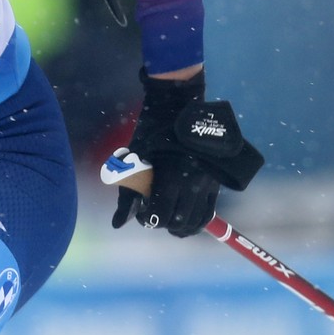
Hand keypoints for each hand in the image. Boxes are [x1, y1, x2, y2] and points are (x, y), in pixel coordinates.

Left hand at [111, 69, 263, 236]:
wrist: (179, 108)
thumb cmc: (150, 133)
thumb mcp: (134, 160)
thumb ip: (127, 193)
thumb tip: (117, 223)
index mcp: (171, 177)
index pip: (161, 214)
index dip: (149, 219)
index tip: (142, 214)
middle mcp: (193, 184)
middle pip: (180, 222)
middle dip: (164, 223)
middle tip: (153, 215)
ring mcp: (208, 183)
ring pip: (198, 221)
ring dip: (183, 226)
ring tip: (169, 219)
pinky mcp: (216, 182)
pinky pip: (209, 211)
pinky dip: (197, 219)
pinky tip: (185, 215)